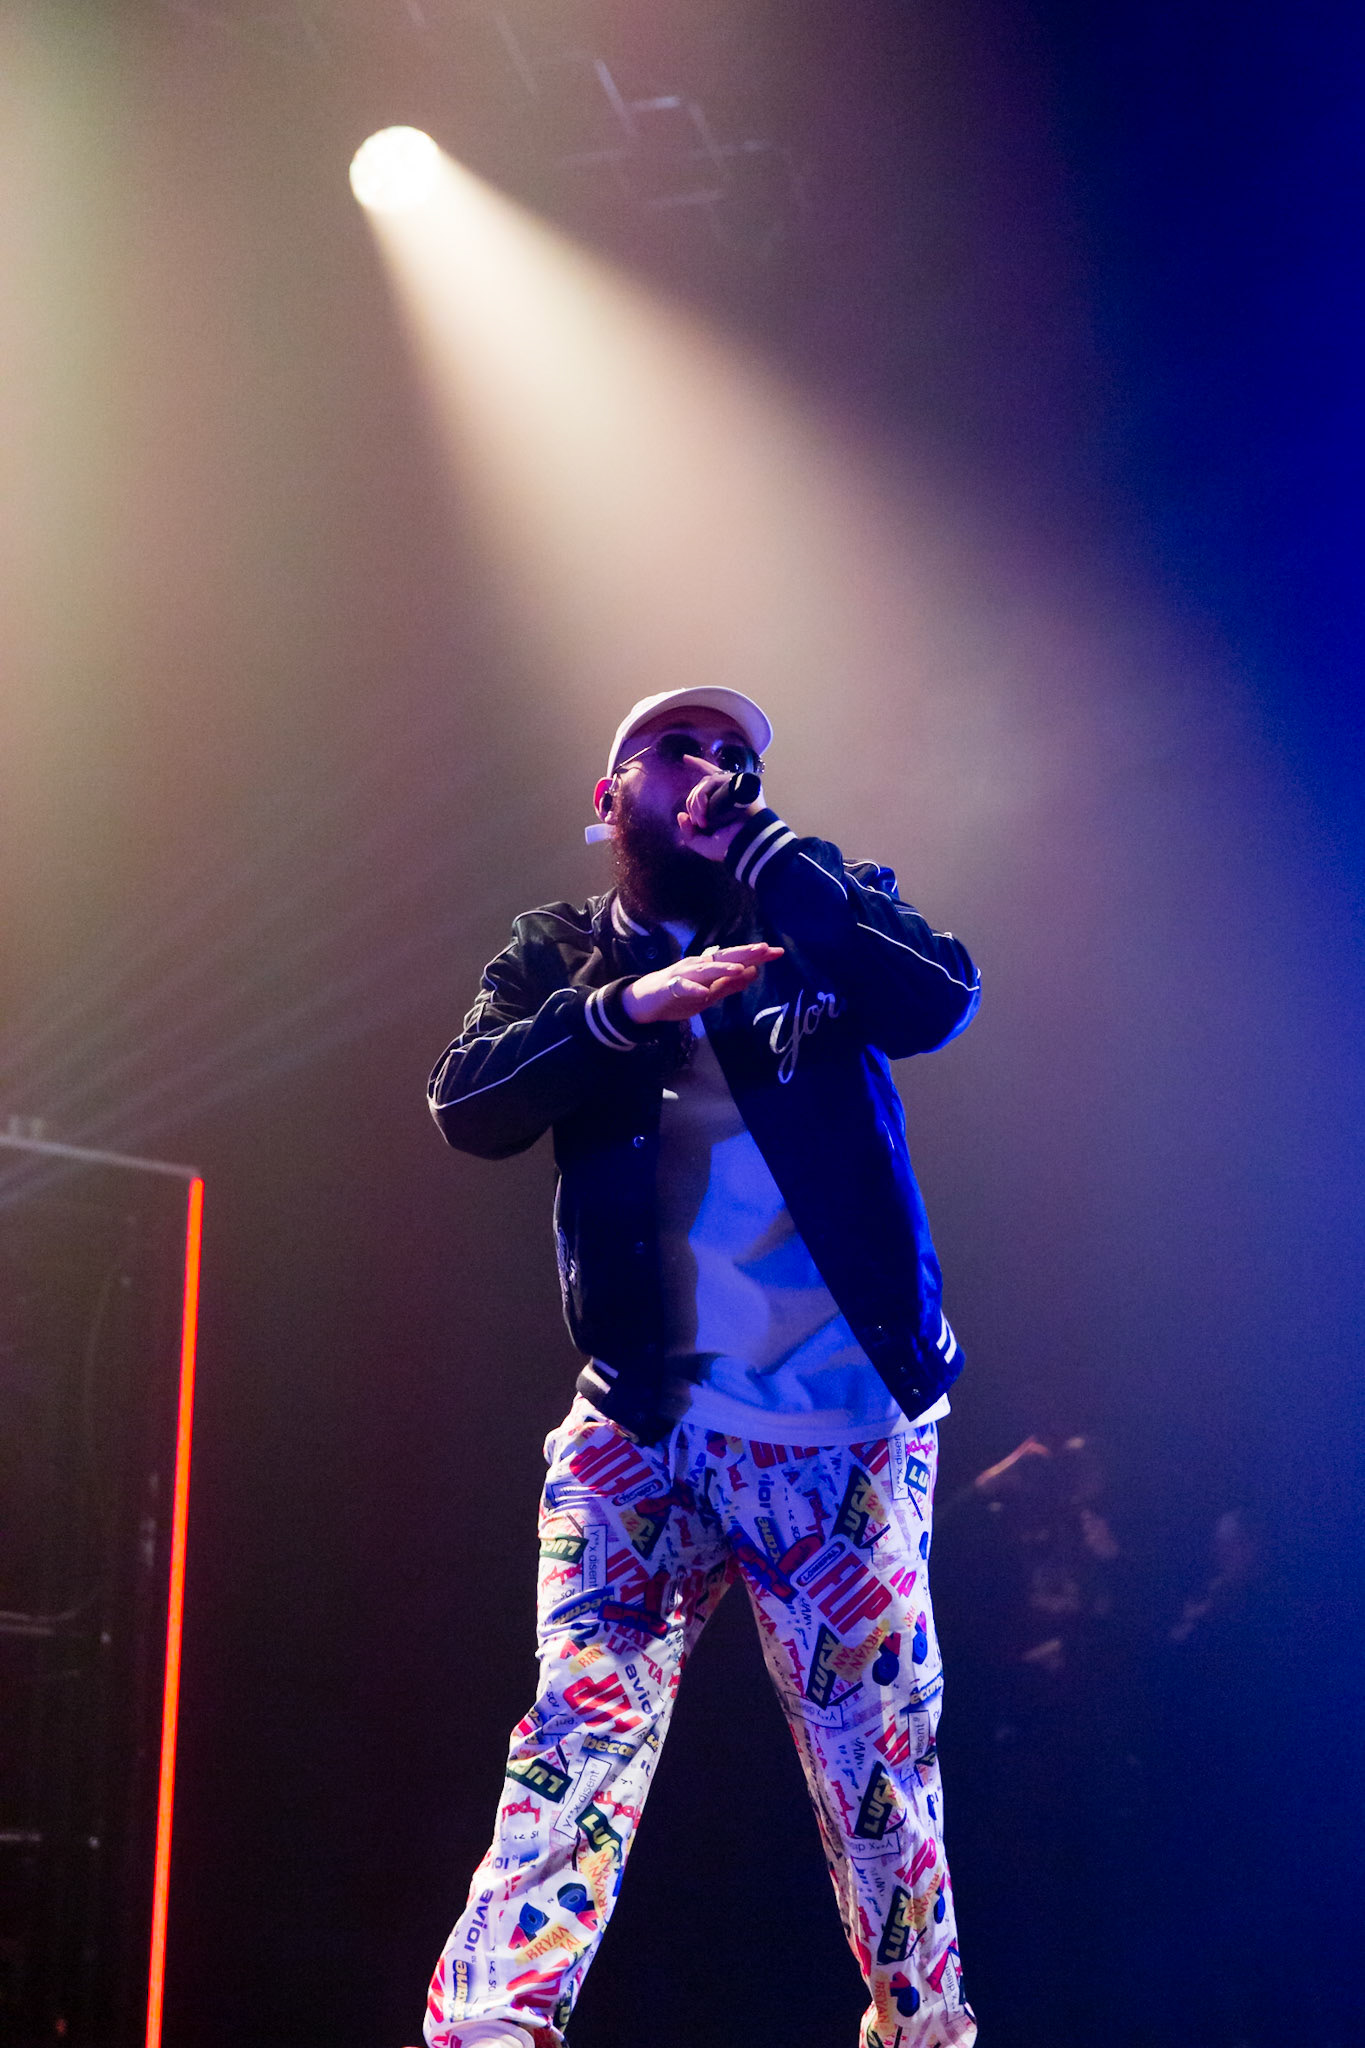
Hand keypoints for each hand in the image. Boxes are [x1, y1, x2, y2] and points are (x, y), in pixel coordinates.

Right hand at [621, 943, 783, 1025]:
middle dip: (744, 953)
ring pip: (704, 970)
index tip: (778, 952)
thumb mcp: (709, 994)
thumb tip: (755, 972)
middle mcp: (697, 966)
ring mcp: (682, 975)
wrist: (644, 1003)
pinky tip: (703, 991)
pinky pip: (681, 987)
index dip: (756, 955)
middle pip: (724, 958)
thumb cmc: (678, 996)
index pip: (736, 958)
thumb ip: (730, 984)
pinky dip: (692, 989)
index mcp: (708, 967)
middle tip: (765, 949)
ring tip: (740, 968)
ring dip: (722, 969)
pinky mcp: (668, 987)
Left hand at [676, 754, 763, 862]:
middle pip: (702, 784)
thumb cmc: (729, 847)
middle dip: (693, 803)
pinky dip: (703, 796)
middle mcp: (729, 790)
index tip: (685, 758)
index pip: (709, 779)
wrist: (747, 845)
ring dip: (697, 802)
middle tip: (698, 822)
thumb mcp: (703, 843)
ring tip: (702, 821)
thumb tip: (681, 815)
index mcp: (723, 801)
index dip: (698, 766)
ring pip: (705, 782)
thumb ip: (689, 832)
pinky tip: (705, 811)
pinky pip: (713, 780)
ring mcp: (735, 785)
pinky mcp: (738, 781)